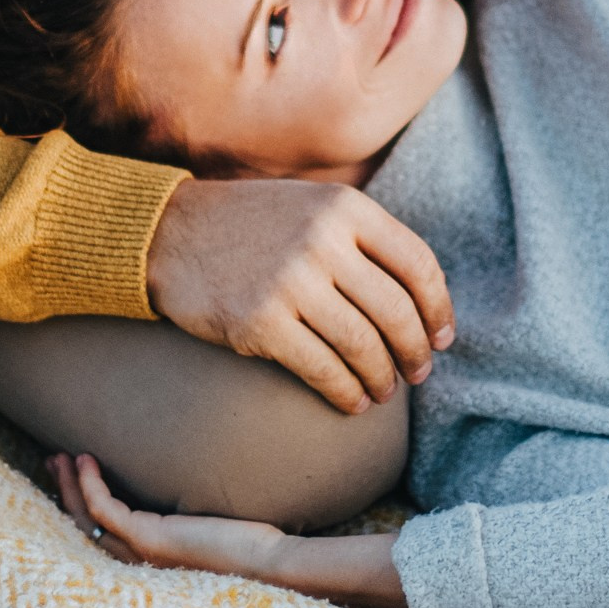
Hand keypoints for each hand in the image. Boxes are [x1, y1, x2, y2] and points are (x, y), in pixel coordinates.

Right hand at [50, 452, 409, 607]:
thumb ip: (197, 517)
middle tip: (52, 463)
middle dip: (64, 494)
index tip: (73, 477)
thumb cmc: (256, 550)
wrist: (275, 567)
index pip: (105, 538)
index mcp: (153, 563)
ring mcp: (143, 555)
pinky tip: (86, 460)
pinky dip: (91, 484)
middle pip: (85, 530)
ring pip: (87, 520)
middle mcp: (141, 565)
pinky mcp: (150, 541)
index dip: (82, 508)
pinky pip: (105, 510)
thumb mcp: (215, 528)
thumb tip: (203, 490)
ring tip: (58, 457)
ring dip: (69, 486)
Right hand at [143, 175, 452, 413]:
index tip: (441, 337)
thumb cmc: (249, 225)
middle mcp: (323, 240)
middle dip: (415, 351)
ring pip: (363, 346)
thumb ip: (363, 237)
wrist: (167, 233)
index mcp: (345, 208)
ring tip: (383, 391)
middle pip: (396, 311)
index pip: (417, 265)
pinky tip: (350, 401)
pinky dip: (345, 392)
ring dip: (382, 378)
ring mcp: (291, 282)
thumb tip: (420, 299)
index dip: (438, 309)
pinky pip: (323, 369)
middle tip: (418, 373)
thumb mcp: (312, 206)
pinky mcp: (260, 323)